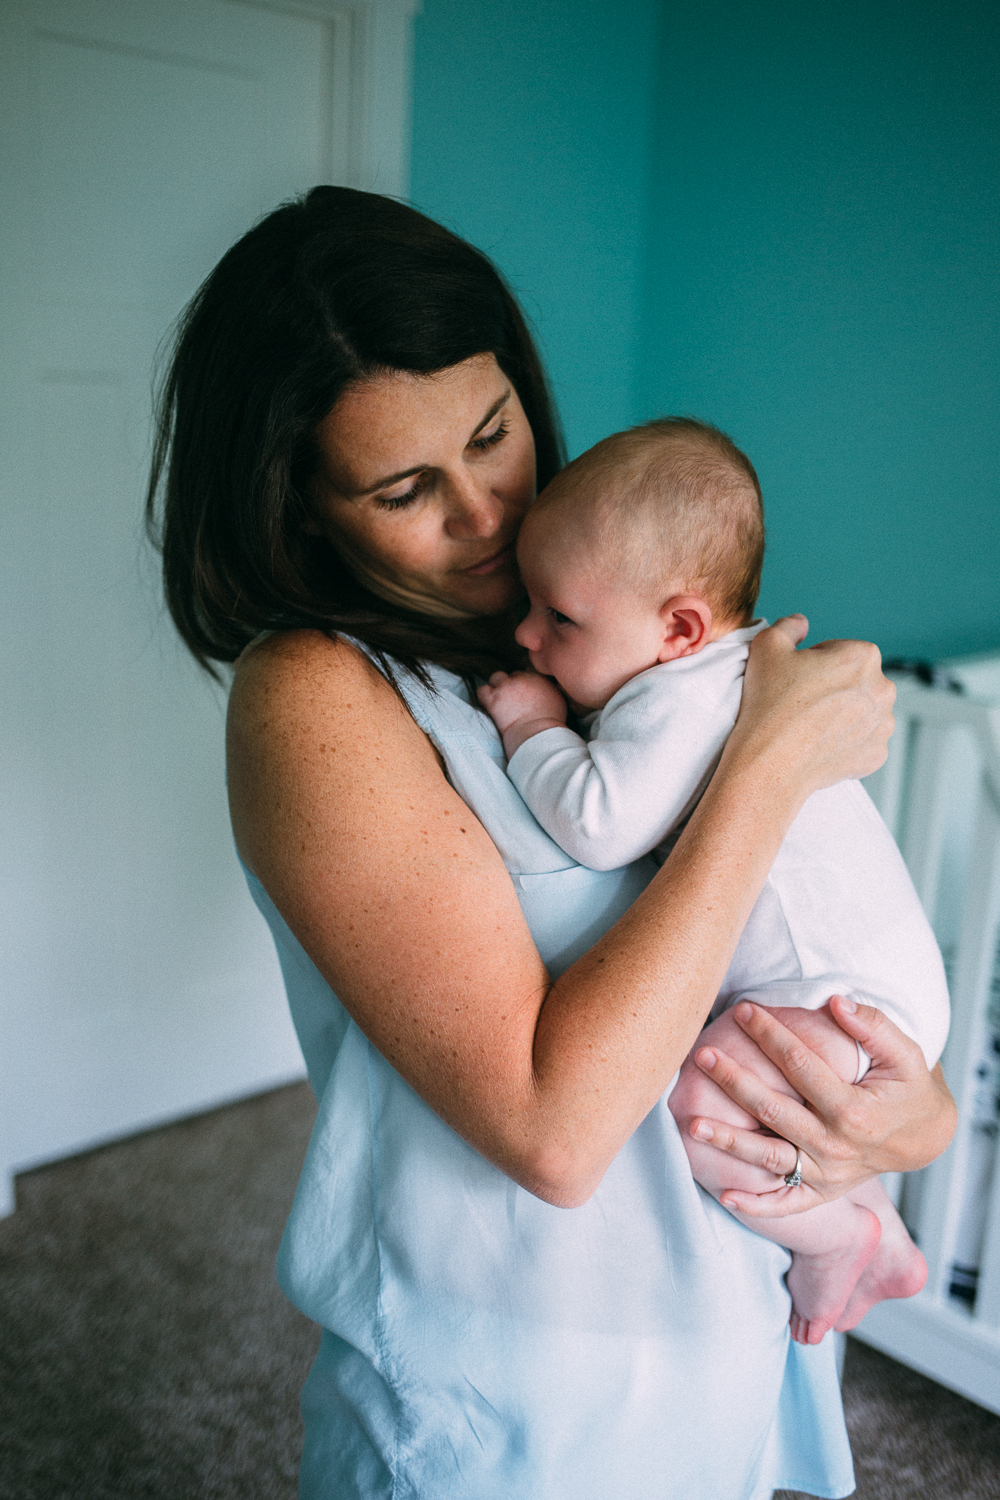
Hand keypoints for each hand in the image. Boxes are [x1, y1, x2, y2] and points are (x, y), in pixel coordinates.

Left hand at [477, 670, 567, 756]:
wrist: (537, 734)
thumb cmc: (550, 724)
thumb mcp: (558, 702)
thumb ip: (550, 690)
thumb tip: (545, 691)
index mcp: (539, 678)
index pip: (527, 673)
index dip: (524, 684)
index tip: (523, 695)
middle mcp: (522, 678)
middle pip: (512, 674)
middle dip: (511, 685)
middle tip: (512, 701)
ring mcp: (506, 687)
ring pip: (496, 677)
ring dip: (497, 687)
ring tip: (499, 701)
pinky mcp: (493, 698)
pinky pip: (481, 690)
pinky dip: (483, 697)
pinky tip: (488, 704)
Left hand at [686, 996, 956, 1216]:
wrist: (923, 1138)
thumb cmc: (907, 1088)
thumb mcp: (905, 1054)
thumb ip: (873, 1025)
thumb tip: (836, 1001)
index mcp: (855, 1111)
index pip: (801, 1065)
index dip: (771, 1035)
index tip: (744, 1011)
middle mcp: (837, 1147)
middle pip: (775, 1112)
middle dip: (735, 1082)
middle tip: (703, 1056)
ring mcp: (827, 1175)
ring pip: (770, 1159)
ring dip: (729, 1142)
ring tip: (693, 1124)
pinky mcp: (823, 1193)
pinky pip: (786, 1204)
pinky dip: (756, 1206)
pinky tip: (724, 1196)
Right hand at [729, 616, 895, 799]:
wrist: (771, 762)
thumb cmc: (770, 704)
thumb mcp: (767, 646)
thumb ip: (789, 625)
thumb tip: (802, 623)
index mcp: (864, 656)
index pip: (840, 651)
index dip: (815, 663)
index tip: (798, 679)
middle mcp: (884, 688)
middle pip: (856, 680)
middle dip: (835, 687)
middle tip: (803, 703)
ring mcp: (883, 724)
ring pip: (863, 711)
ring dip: (844, 714)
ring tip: (812, 725)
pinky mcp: (878, 754)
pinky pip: (864, 741)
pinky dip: (847, 742)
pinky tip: (822, 744)